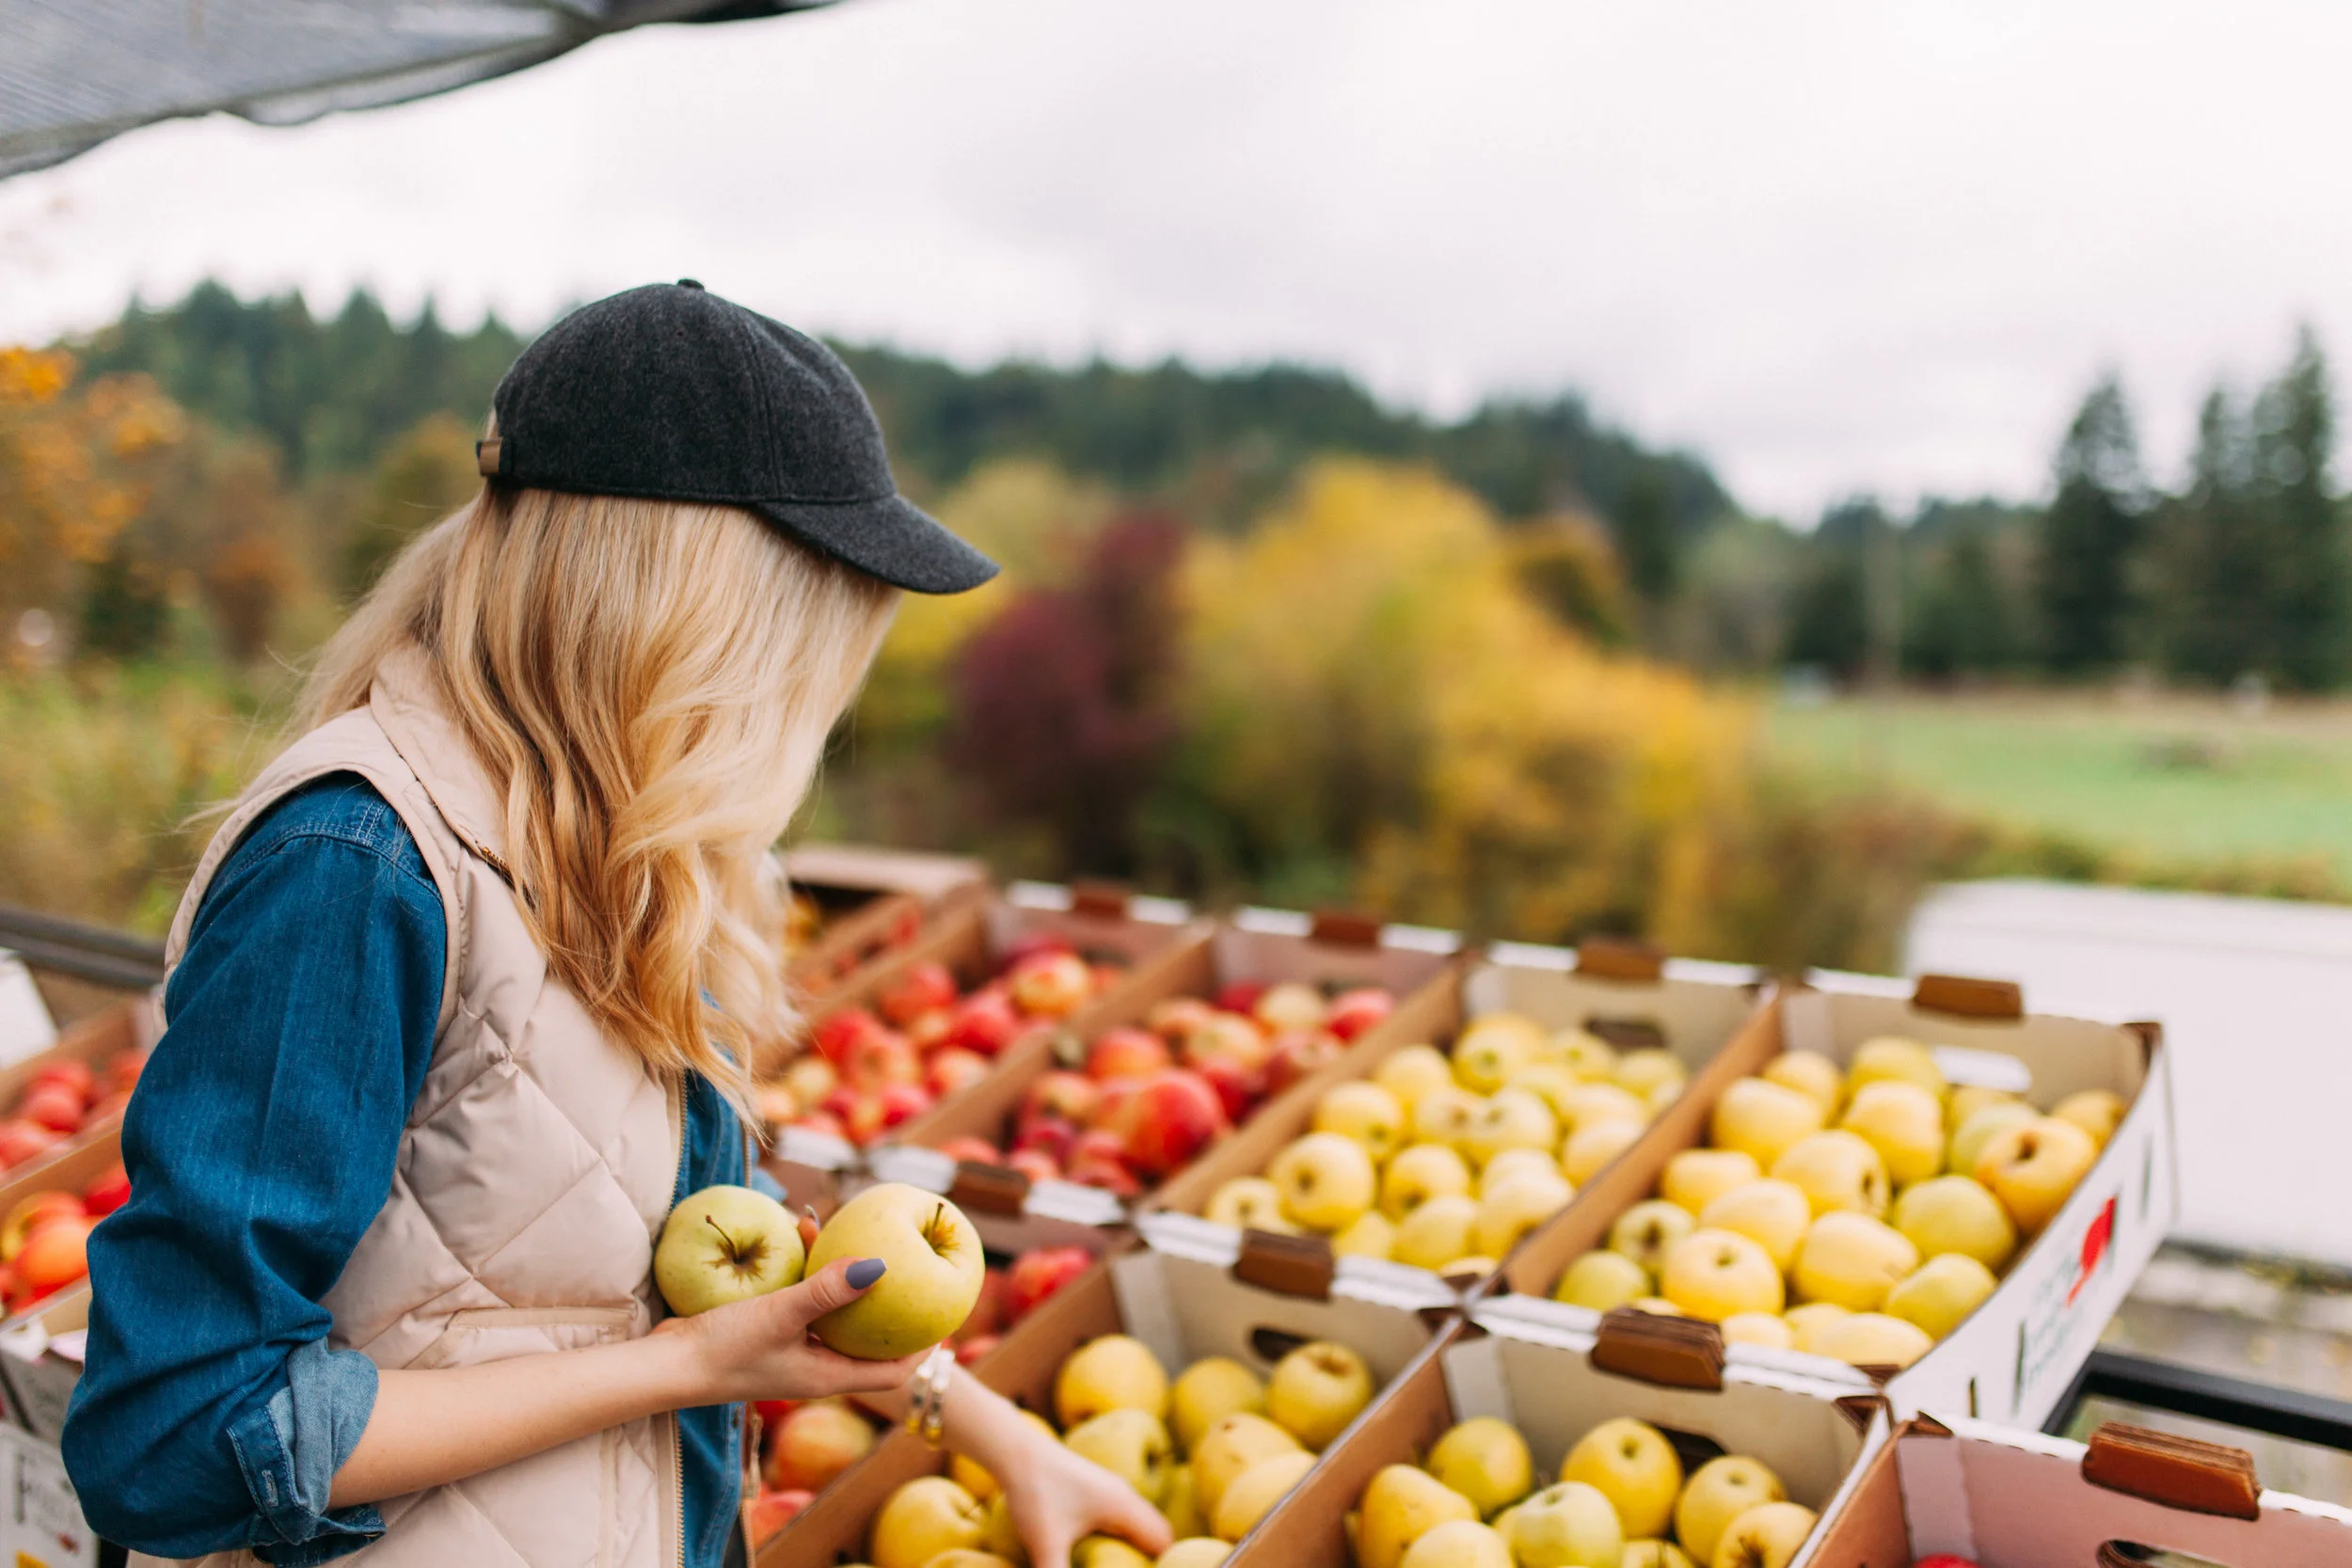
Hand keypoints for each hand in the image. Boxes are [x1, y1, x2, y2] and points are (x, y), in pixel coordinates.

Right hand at [652, 1256, 924, 1404]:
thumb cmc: (726, 1349)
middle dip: (885, 1304)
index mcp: (827, 1376)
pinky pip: (804, 1303)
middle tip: (906, 1264)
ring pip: (833, 1315)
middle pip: (866, 1339)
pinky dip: (810, 1274)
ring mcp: (791, 1352)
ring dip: (843, 1278)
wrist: (666, 1366)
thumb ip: (828, 1290)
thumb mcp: (782, 1314)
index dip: (922, 1348)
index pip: (892, 1370)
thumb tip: (882, 1267)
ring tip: (848, 1233)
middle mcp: (815, 1367)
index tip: (942, 1314)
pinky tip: (804, 1234)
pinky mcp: (768, 1335)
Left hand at [997, 1427, 1173, 1567]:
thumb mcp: (1046, 1544)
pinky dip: (1125, 1533)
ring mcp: (1111, 1488)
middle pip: (1158, 1530)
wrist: (1017, 1450)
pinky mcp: (1096, 1487)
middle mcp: (1125, 1495)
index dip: (1163, 1564)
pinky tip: (1103, 1548)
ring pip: (1141, 1520)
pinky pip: (1124, 1514)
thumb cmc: (1036, 1493)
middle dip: (1155, 1557)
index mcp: (1124, 1508)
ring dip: (1140, 1544)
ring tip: (1127, 1565)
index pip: (1164, 1541)